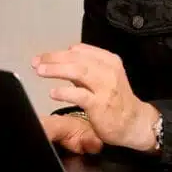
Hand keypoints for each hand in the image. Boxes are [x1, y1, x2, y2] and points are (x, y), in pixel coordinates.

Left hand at [33, 44, 158, 151]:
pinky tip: (53, 93)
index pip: (81, 50)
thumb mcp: (106, 77)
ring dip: (57, 70)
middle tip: (37, 61)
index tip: (44, 57)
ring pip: (78, 71)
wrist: (134, 122)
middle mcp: (108, 70)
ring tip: (40, 71)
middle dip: (54, 58)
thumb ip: (86, 69)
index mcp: (109, 60)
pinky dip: (65, 92)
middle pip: (77, 58)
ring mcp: (105, 87)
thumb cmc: (117, 100)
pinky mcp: (100, 104)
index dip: (60, 52)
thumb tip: (63, 61)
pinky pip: (79, 95)